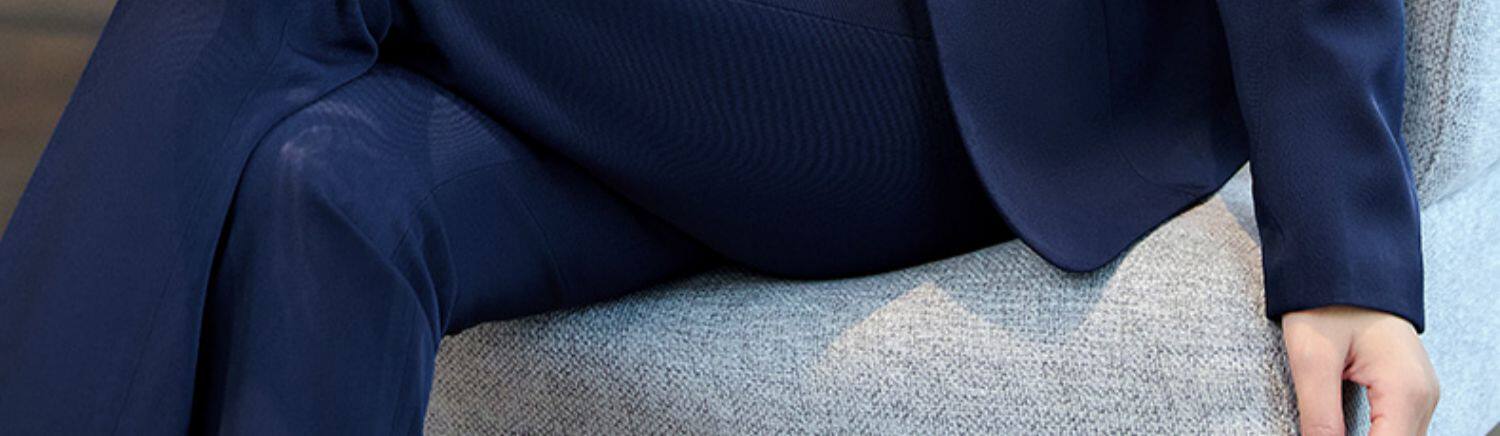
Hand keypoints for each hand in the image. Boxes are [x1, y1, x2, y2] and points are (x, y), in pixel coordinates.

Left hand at [1281, 305, 1438, 434]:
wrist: (1347, 262)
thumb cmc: (1328, 299)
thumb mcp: (1312, 357)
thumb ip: (1319, 414)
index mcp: (1405, 390)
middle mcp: (1423, 396)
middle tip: (1319, 435)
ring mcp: (1421, 393)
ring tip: (1328, 433)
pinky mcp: (1408, 390)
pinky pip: (1398, 429)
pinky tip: (1345, 434)